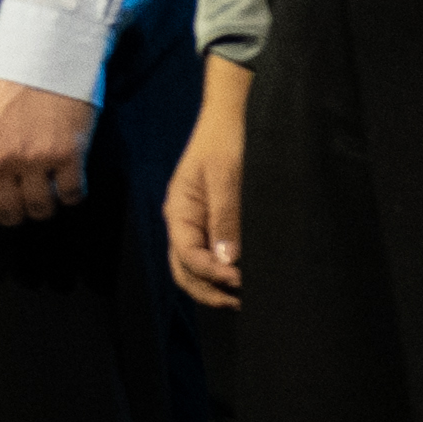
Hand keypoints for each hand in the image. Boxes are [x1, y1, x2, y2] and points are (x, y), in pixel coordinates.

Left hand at [0, 73, 98, 231]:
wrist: (45, 54)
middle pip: (9, 213)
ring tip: (47, 186)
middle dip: (18, 210)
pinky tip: (69, 177)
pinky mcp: (69, 155)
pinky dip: (72, 193)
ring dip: (45, 204)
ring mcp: (36, 160)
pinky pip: (72, 195)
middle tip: (26, 195)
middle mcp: (1, 160)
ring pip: (41, 209)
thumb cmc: (7, 82)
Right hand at [163, 53, 251, 304]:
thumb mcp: (226, 178)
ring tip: (243, 296)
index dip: (210, 273)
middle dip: (207, 290)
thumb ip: (226, 219)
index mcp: (179, 212)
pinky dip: (222, 270)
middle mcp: (183, 222)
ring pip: (195, 266)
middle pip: (184, 269)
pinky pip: (210, 253)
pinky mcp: (211, 221)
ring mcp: (196, 223)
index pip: (187, 255)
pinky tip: (242, 274)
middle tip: (240, 302)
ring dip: (214, 285)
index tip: (239, 279)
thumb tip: (228, 261)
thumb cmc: (225, 143)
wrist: (228, 118)